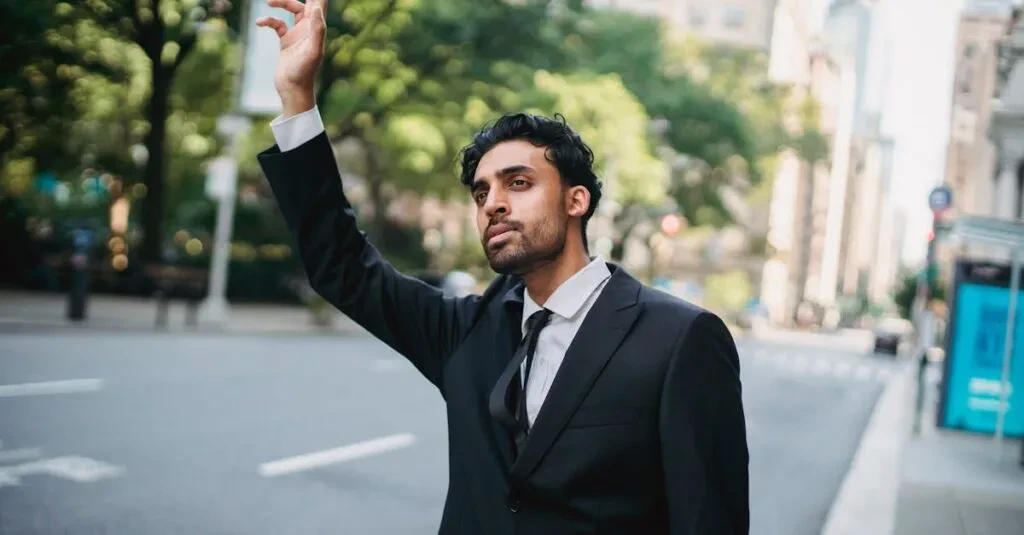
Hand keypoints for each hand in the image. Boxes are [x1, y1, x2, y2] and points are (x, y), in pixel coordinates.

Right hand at [256, 0, 326, 116]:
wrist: (293, 90)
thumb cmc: (305, 73)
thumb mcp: (313, 51)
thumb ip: (317, 30)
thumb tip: (316, 7)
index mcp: (317, 29)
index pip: (319, 4)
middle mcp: (309, 29)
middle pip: (304, 3)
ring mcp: (298, 34)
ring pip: (291, 9)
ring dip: (280, 3)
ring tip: (268, 2)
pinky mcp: (286, 41)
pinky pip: (277, 24)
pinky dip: (268, 20)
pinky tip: (260, 22)